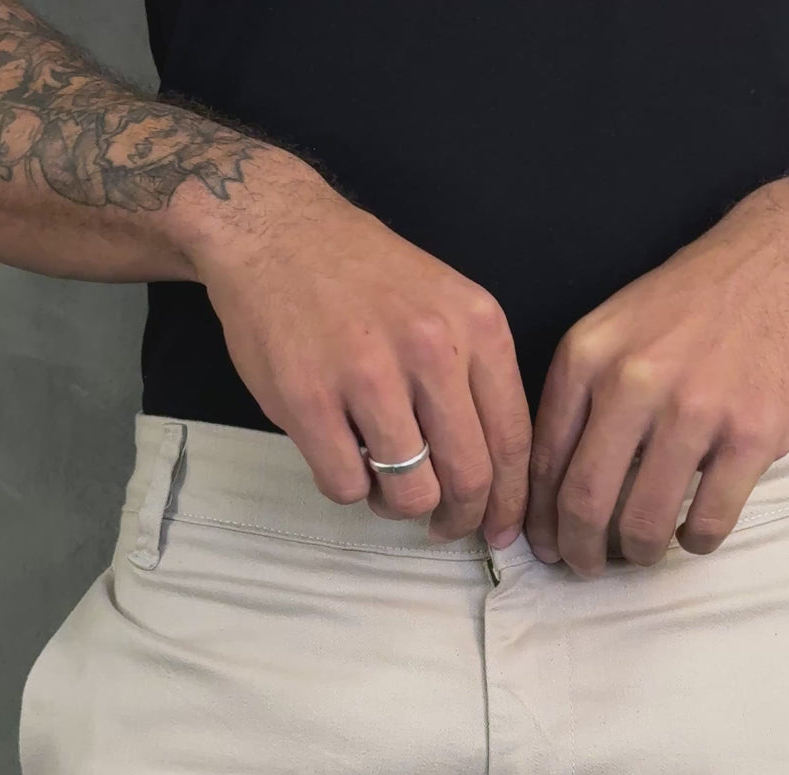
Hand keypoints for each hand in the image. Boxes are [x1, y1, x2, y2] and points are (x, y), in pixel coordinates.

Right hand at [187, 150, 531, 544]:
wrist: (276, 231)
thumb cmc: (364, 278)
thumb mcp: (447, 305)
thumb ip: (476, 379)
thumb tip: (495, 475)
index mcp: (477, 328)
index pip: (512, 440)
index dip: (510, 502)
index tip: (500, 530)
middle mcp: (431, 350)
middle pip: (468, 478)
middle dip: (460, 519)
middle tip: (442, 526)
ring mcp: (367, 375)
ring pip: (410, 492)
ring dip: (398, 506)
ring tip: (384, 486)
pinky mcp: (308, 399)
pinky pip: (346, 485)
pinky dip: (349, 489)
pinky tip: (343, 459)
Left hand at [523, 182, 788, 576]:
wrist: (785, 260)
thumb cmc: (692, 304)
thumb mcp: (613, 330)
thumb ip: (580, 399)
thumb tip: (552, 490)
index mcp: (586, 358)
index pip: (544, 463)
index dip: (540, 520)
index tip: (545, 546)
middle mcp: (633, 383)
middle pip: (585, 503)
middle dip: (579, 552)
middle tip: (587, 568)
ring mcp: (695, 410)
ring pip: (644, 522)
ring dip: (638, 554)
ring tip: (642, 554)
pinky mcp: (751, 434)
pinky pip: (708, 519)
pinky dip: (695, 542)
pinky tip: (693, 535)